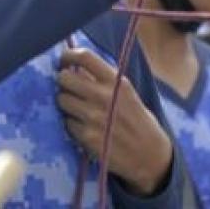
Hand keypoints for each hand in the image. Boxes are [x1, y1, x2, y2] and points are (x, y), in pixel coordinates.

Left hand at [57, 48, 172, 195]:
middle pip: (65, 78)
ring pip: (61, 100)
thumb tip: (75, 65)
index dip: (68, 55)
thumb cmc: (136, 118)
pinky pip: (66, 122)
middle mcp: (103, 96)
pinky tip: (84, 127)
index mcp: (115, 81)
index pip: (85, 57)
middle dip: (63, 81)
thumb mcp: (125, 91)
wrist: (148, 153)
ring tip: (78, 109)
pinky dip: (71, 123)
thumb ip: (102, 78)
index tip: (64, 61)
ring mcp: (93, 117)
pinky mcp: (86, 136)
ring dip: (66, 103)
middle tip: (69, 87)